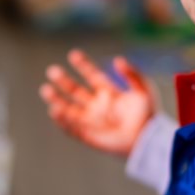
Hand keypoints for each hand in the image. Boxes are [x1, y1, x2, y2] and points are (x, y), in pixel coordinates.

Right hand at [39, 49, 156, 156]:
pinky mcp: (90, 136)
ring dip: (57, 100)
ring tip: (45, 89)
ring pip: (70, 109)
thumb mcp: (143, 89)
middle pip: (76, 91)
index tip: (73, 54)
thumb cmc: (148, 116)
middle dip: (64, 81)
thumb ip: (132, 74)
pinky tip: (54, 110)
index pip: (92, 76)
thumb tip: (117, 59)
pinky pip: (72, 128)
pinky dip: (63, 120)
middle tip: (52, 70)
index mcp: (110, 94)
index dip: (83, 65)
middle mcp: (98, 107)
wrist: (148, 140)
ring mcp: (93, 122)